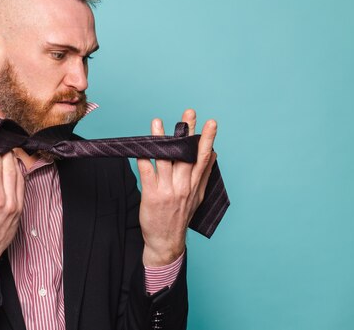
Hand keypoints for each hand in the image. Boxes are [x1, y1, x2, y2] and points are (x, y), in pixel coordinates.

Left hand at [136, 109, 216, 265]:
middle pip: (186, 154)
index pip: (203, 158)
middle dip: (188, 132)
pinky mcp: (152, 195)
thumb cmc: (180, 217)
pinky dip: (143, 158)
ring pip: (165, 159)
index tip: (211, 123)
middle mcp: (183, 186)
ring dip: (161, 139)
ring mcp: (168, 190)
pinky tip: (140, 146)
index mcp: (195, 185)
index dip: (208, 139)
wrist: (166, 242)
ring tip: (158, 122)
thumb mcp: (198, 197)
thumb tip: (214, 154)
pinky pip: (147, 172)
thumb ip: (204, 175)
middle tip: (189, 112)